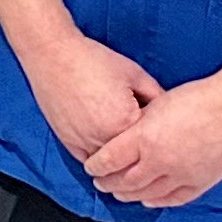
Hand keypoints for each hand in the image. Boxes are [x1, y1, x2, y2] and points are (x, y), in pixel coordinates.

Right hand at [21, 30, 165, 159]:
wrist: (53, 55)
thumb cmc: (93, 61)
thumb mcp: (135, 74)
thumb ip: (156, 97)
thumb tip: (168, 113)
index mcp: (125, 123)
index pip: (152, 139)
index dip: (159, 133)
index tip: (163, 130)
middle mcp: (104, 139)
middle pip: (133, 158)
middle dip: (141, 151)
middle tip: (150, 142)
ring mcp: (84, 143)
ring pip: (111, 166)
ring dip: (121, 161)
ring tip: (129, 148)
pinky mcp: (68, 143)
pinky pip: (90, 161)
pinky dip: (100, 159)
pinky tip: (108, 149)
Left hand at [83, 77, 221, 207]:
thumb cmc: (199, 98)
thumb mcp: (156, 104)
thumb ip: (139, 123)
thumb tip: (124, 134)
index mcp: (143, 138)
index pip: (108, 160)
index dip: (96, 166)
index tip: (91, 167)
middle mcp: (159, 160)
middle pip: (124, 181)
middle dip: (108, 183)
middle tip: (100, 182)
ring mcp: (180, 174)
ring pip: (147, 194)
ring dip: (129, 195)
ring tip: (120, 193)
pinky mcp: (200, 181)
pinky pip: (174, 198)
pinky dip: (158, 201)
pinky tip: (150, 200)